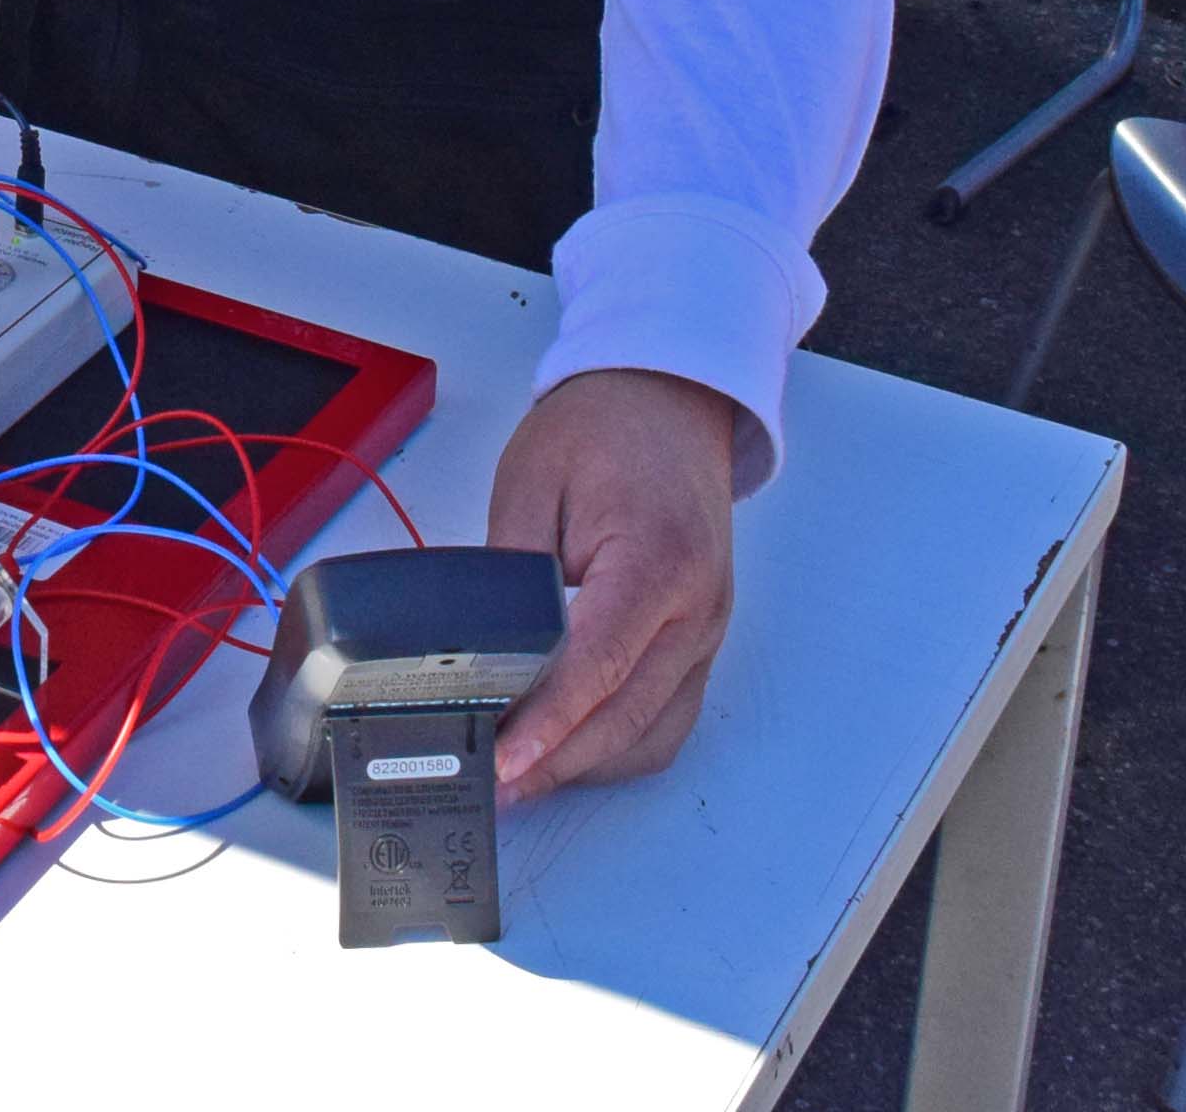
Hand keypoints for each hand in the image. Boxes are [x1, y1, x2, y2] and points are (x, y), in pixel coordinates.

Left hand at [485, 368, 739, 796]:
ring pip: (653, 730)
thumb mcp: (532, 481)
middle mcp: (696, 607)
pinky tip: (571, 751)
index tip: (505, 761)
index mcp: (657, 560)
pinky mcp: (700, 639)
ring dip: (589, 764)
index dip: (549, 724)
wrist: (669, 399)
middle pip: (628, 715)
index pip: (600, 666)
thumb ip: (510, 572)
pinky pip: (668, 715)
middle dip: (558, 762)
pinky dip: (621, 745)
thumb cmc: (605, 428)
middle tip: (494, 786)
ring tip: (522, 779)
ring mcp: (706, 630)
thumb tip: (479, 649)